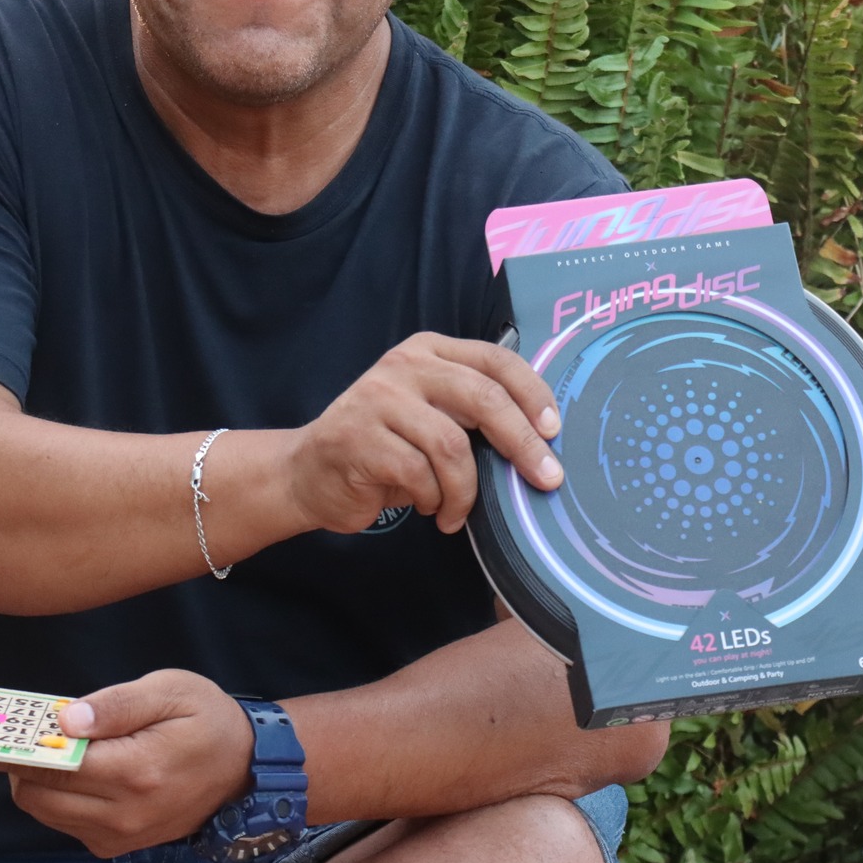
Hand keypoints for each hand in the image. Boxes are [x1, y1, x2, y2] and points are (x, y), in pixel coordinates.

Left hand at [0, 670, 252, 856]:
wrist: (245, 769)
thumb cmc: (207, 719)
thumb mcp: (170, 691)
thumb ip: (116, 704)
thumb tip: (65, 719)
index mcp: (136, 771)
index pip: (53, 766)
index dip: (14, 749)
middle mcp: (123, 814)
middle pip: (37, 796)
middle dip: (19, 764)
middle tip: (19, 733)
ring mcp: (120, 837)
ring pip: (45, 813)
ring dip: (35, 781)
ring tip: (48, 747)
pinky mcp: (117, 846)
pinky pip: (65, 823)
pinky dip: (57, 797)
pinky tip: (74, 770)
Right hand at [286, 333, 562, 535]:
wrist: (307, 471)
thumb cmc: (385, 448)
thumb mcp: (432, 417)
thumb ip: (473, 414)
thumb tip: (541, 443)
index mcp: (430, 351)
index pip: (496, 359)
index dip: (533, 394)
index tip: (554, 431)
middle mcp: (404, 365)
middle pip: (482, 397)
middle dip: (521, 443)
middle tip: (546, 478)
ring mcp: (378, 398)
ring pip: (452, 445)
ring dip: (465, 490)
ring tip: (457, 511)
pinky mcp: (359, 437)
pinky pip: (419, 474)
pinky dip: (433, 499)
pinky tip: (428, 508)